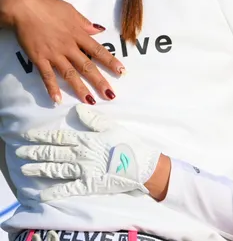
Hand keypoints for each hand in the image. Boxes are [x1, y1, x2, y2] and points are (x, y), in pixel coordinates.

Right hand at [0, 0, 124, 103]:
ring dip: (80, 89)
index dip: (111, 62)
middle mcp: (68, 46)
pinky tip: (57, 100)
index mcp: (78, 34)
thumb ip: (85, 23)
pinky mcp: (38, 58)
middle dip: (100, 81)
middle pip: (87, 66)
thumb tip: (99, 30)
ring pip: (70, 74)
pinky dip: (52, 88)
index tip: (122, 71)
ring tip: (91, 101)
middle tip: (110, 95)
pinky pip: (47, 76)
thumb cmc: (47, 6)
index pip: (98, 51)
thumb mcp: (71, 11)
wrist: (23, 7)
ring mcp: (54, 54)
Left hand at [16, 104, 160, 201]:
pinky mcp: (87, 185)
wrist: (141, 165)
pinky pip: (67, 189)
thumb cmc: (128, 143)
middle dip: (34, 152)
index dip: (42, 136)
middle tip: (20, 152)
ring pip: (55, 169)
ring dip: (38, 169)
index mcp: (86, 139)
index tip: (27, 135)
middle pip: (52, 152)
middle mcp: (80, 154)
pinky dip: (53, 192)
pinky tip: (40, 195)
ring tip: (25, 169)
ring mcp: (82, 170)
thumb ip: (93, 119)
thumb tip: (77, 109)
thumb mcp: (112, 126)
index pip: (59, 137)